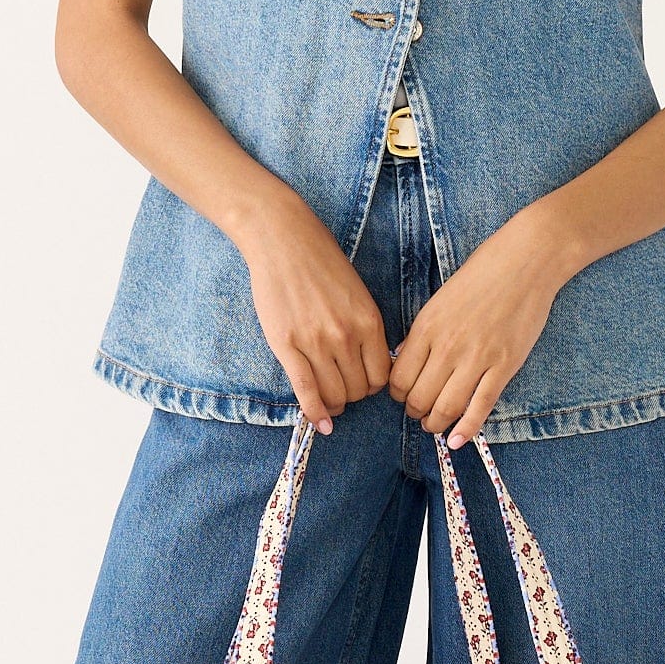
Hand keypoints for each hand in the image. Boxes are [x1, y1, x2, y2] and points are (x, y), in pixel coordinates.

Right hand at [236, 189, 390, 432]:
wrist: (282, 239)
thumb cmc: (321, 263)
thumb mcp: (357, 294)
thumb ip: (365, 329)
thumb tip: (371, 366)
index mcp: (369, 321)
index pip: (381, 377)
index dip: (373, 387)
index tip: (363, 383)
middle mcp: (346, 335)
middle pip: (359, 391)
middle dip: (353, 396)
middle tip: (343, 391)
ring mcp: (316, 343)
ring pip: (335, 396)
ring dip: (334, 405)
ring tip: (329, 402)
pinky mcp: (288, 346)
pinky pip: (307, 392)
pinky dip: (315, 414)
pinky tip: (319, 425)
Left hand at [389, 204, 572, 447]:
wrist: (527, 261)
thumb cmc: (482, 275)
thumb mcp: (440, 300)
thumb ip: (421, 333)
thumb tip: (402, 360)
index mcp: (427, 328)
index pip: (399, 379)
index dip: (398, 396)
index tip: (404, 397)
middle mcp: (447, 346)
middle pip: (419, 399)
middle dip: (415, 413)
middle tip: (420, 414)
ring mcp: (477, 358)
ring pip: (446, 409)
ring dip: (436, 425)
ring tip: (435, 426)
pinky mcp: (503, 367)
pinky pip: (480, 408)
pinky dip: (466, 430)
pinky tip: (457, 441)